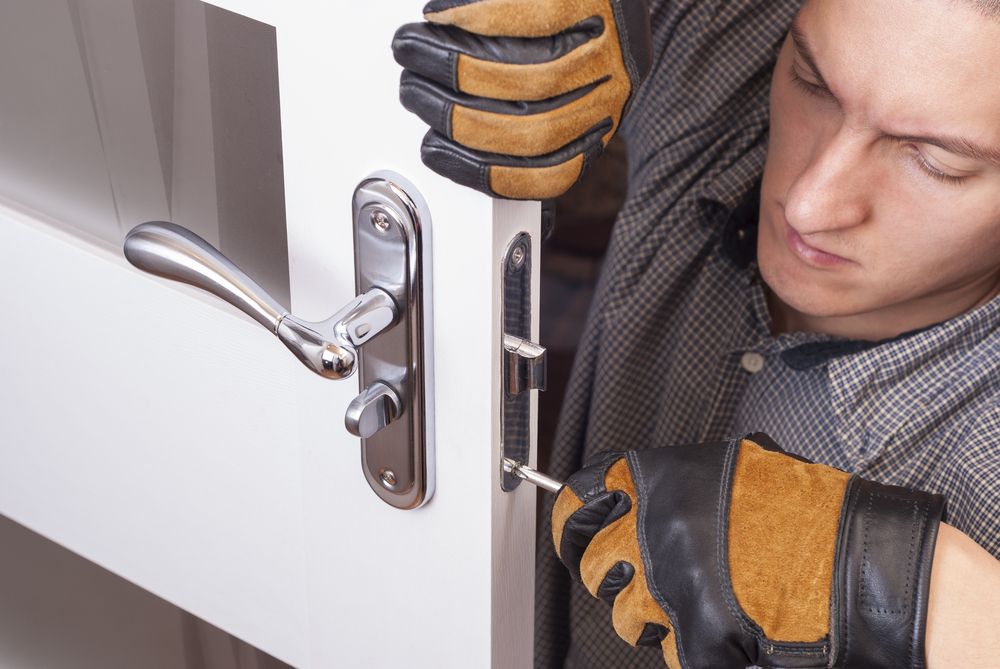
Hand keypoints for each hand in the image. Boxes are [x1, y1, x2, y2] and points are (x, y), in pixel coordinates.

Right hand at [392, 0, 650, 199]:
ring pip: (524, 77)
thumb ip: (530, 126)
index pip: (547, 174)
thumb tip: (469, 151)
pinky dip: (477, 18)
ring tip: (415, 51)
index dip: (482, 171)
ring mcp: (600, 46)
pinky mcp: (583, 0)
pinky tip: (442, 14)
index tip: (436, 150)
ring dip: (455, 67)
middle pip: (528, 130)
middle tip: (412, 93)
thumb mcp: (573, 92)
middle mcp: (605, 92)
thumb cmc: (590, 33)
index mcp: (596, 124)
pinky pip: (528, 15)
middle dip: (455, 118)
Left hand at [552, 433, 944, 667]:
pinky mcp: (692, 639)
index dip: (574, 519)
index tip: (575, 532)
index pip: (579, 499)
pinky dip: (692, 647)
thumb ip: (677, 483)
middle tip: (637, 577)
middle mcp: (652, 531)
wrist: (860, 563)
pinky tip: (727, 628)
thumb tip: (639, 495)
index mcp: (658, 481)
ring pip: (625, 614)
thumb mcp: (735, 467)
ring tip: (697, 603)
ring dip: (651, 615)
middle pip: (593, 564)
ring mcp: (668, 587)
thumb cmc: (808, 513)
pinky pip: (669, 652)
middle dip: (610, 575)